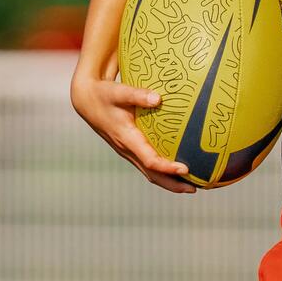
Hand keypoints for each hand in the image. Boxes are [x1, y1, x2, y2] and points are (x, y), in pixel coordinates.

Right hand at [70, 73, 195, 193]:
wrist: (86, 101)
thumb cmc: (104, 94)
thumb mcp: (119, 91)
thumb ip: (138, 95)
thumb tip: (158, 98)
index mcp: (126, 138)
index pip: (149, 160)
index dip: (167, 167)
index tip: (185, 169)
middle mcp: (127, 150)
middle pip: (152, 174)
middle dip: (173, 184)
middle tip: (194, 188)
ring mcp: (127, 152)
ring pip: (149, 173)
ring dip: (169, 182)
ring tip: (191, 185)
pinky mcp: (129, 149)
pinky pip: (147, 165)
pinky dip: (162, 172)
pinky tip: (176, 171)